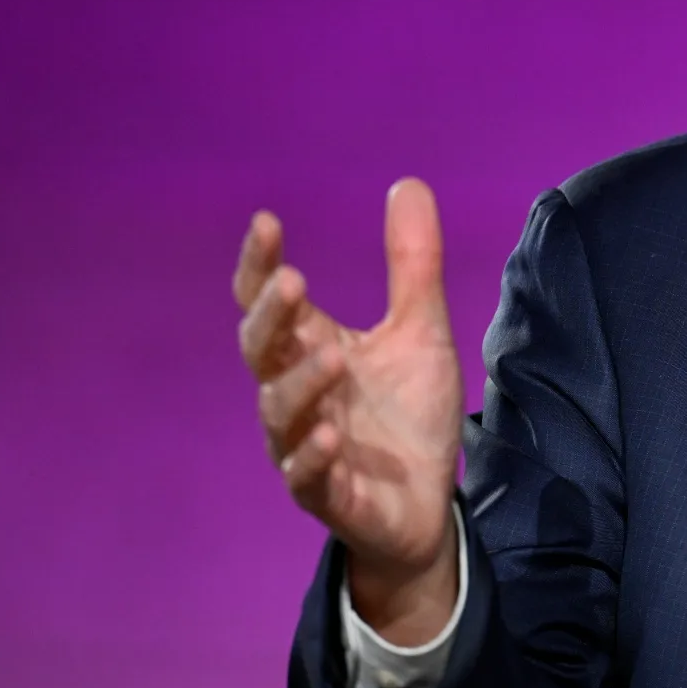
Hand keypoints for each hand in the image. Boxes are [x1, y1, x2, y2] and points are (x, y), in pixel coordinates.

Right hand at [234, 179, 464, 643]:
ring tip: (333, 356)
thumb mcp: (421, 331)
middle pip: (262, 350)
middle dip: (271, 316)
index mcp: (310, 349)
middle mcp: (296, 394)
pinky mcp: (327, 495)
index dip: (259, 265)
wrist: (427, 505)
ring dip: (300, 384)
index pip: (269, 302)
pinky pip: (306, 477)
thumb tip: (408, 182)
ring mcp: (304, 446)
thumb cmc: (409, 417)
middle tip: (292, 280)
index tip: (266, 222)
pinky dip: (313, 456)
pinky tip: (331, 434)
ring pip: (280, 412)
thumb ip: (412, 265)